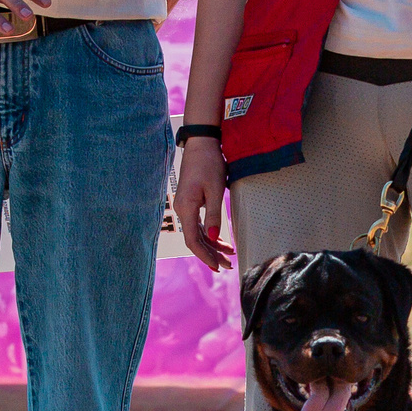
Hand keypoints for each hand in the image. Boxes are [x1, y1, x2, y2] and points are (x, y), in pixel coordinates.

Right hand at [174, 140, 232, 270]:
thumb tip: (213, 239)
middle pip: (195, 239)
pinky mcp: (191, 202)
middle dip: (211, 254)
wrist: (201, 144)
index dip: (205, 256)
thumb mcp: (215, 190)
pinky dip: (210, 234)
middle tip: (228, 266)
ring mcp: (185, 206)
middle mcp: (182, 210)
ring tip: (228, 256)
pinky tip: (221, 241)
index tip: (217, 266)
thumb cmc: (209, 164)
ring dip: (212, 245)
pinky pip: (199, 224)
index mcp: (186, 208)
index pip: (193, 240)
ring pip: (198, 233)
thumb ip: (214, 216)